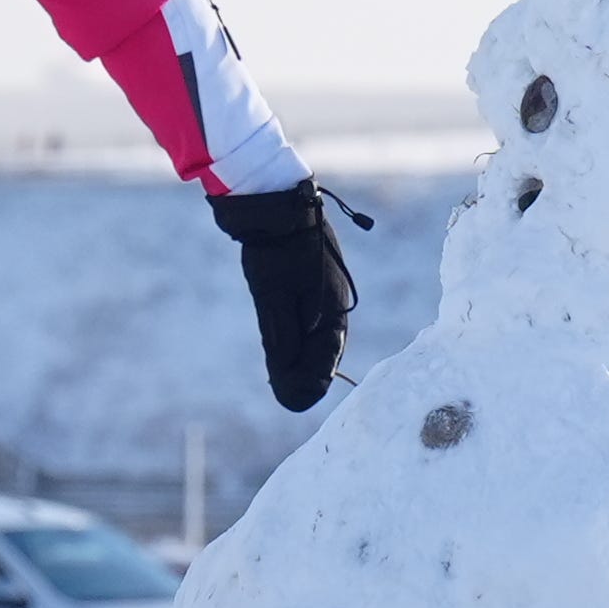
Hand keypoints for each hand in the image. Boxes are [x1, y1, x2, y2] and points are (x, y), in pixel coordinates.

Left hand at [210, 183, 354, 410]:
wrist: (278, 204)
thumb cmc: (276, 251)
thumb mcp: (273, 298)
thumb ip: (281, 339)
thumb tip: (286, 377)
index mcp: (331, 314)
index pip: (324, 363)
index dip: (308, 386)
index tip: (293, 403)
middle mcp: (335, 308)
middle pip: (324, 353)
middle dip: (308, 376)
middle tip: (288, 396)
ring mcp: (327, 295)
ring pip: (319, 338)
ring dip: (304, 357)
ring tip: (286, 378)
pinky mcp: (315, 285)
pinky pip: (313, 321)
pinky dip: (302, 338)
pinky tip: (290, 345)